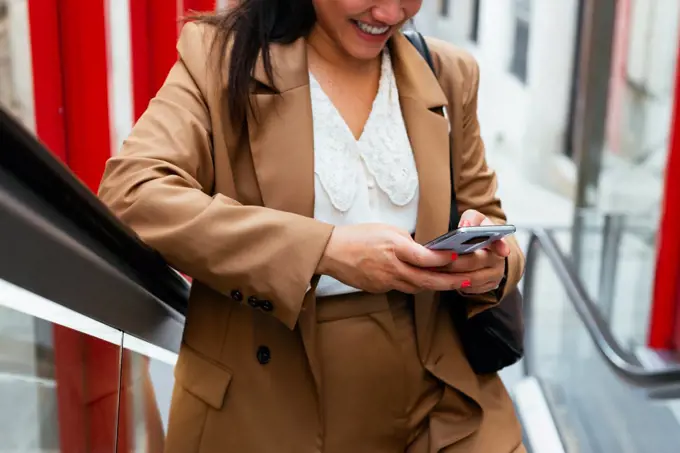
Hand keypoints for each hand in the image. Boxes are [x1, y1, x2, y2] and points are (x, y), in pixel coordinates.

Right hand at [316, 224, 479, 293]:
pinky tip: (422, 279)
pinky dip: (414, 284)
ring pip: (416, 287)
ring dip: (434, 285)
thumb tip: (424, 251)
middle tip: (467, 281)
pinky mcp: (379, 289)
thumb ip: (407, 241)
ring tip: (453, 281)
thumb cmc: (358, 236)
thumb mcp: (386, 229)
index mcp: (394, 248)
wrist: (332, 252)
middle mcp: (391, 268)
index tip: (458, 257)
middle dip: (450, 282)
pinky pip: (402, 288)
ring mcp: (385, 282)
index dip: (443, 259)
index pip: (425, 258)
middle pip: (426, 280)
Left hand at [437, 209, 510, 294]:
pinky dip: (453, 284)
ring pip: (469, 279)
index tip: (501, 250)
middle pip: (474, 262)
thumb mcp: (474, 220)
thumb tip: (464, 226)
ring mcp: (493, 276)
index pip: (500, 243)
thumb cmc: (476, 233)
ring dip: (450, 275)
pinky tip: (439, 277)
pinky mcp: (485, 288)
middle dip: (454, 262)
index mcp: (497, 241)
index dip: (501, 246)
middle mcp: (498, 260)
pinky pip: (468, 289)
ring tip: (432, 269)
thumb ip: (470, 219)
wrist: (480, 250)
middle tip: (435, 259)